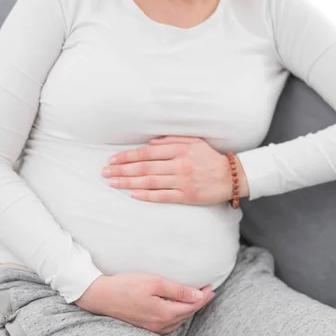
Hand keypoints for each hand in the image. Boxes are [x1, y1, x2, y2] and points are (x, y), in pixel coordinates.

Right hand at [73, 273, 215, 334]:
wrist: (100, 296)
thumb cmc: (126, 285)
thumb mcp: (154, 282)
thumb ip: (178, 290)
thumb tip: (198, 296)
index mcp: (164, 313)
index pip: (191, 306)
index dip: (203, 297)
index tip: (211, 287)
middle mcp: (159, 324)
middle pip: (186, 315)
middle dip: (198, 303)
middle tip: (208, 292)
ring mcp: (151, 328)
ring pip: (177, 321)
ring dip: (188, 311)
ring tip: (197, 300)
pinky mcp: (144, 327)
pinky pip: (168, 325)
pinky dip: (177, 317)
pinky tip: (177, 310)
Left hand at [101, 135, 249, 205]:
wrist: (231, 177)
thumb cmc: (210, 158)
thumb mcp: (194, 141)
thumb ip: (172, 140)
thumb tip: (149, 142)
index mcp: (179, 149)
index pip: (147, 152)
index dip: (127, 156)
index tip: (112, 160)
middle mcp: (179, 164)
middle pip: (144, 167)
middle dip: (122, 170)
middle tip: (105, 172)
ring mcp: (182, 181)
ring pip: (150, 181)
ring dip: (128, 182)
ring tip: (113, 183)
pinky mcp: (186, 196)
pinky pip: (162, 196)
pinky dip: (146, 195)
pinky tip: (132, 194)